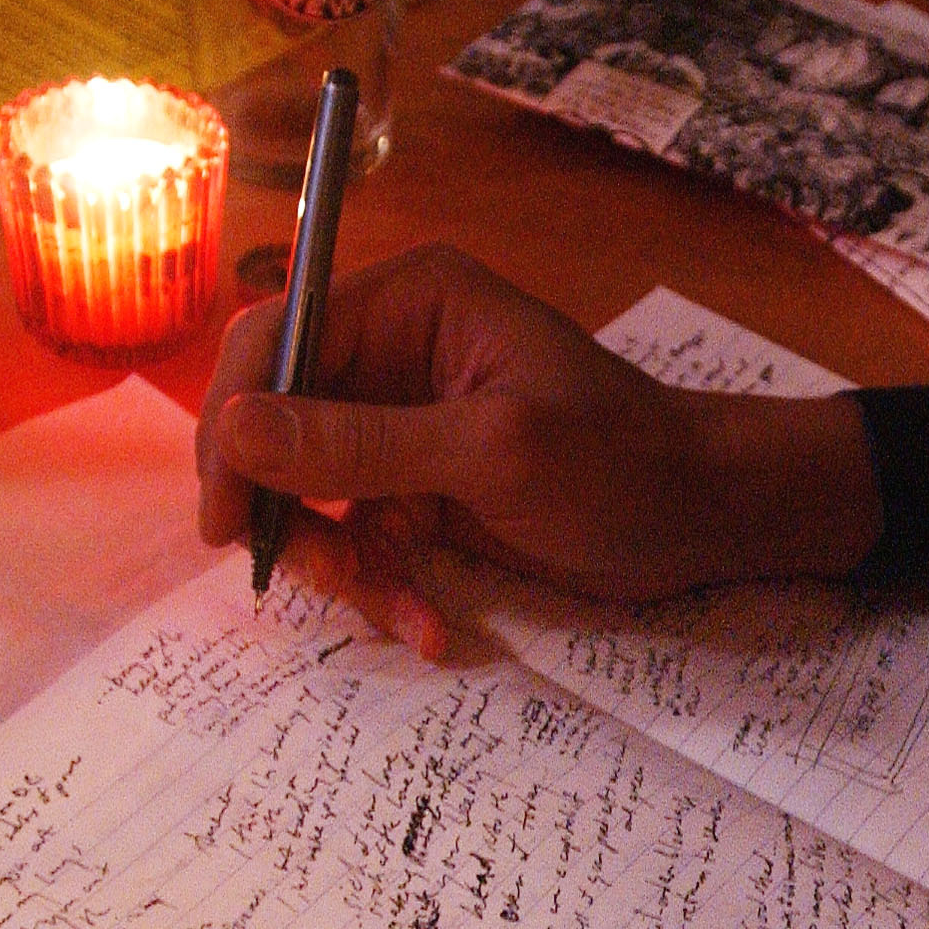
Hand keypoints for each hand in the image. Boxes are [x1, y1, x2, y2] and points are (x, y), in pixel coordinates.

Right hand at [195, 244, 873, 654]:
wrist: (703, 520)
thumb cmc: (619, 462)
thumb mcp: (491, 451)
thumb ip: (360, 440)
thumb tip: (236, 427)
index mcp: (407, 303)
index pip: (274, 341)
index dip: (234, 423)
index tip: (226, 511)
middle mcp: (390, 354)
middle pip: (276, 427)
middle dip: (288, 511)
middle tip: (317, 574)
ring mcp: (400, 427)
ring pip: (308, 497)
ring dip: (342, 566)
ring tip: (402, 610)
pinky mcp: (417, 492)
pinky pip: (358, 540)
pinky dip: (383, 589)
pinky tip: (431, 626)